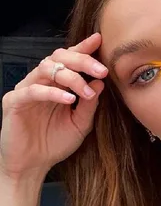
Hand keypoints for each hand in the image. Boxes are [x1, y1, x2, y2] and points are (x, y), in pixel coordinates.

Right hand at [0, 33, 107, 180]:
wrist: (33, 166)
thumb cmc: (55, 142)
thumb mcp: (81, 123)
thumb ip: (90, 104)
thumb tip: (101, 82)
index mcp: (58, 84)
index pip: (70, 60)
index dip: (83, 48)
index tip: (99, 40)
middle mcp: (42, 82)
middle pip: (59, 58)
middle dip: (82, 61)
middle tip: (102, 70)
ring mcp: (27, 90)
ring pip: (46, 69)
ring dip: (70, 77)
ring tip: (86, 91)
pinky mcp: (14, 102)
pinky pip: (33, 91)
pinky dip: (52, 93)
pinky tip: (69, 100)